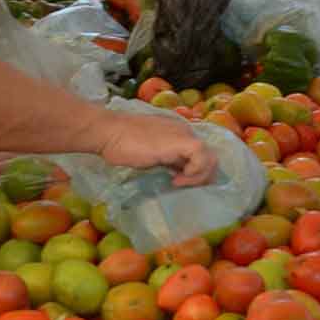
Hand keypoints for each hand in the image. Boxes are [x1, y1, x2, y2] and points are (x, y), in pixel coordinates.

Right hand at [96, 112, 217, 186]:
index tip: (179, 183)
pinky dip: (194, 173)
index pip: (199, 154)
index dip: (195, 172)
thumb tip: (175, 175)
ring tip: (178, 183)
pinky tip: (177, 179)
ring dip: (198, 177)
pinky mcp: (182, 141)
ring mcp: (185, 135)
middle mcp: (185, 132)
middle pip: (209, 157)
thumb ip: (166, 160)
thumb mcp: (150, 155)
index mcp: (178, 134)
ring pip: (210, 158)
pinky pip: (202, 158)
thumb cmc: (120, 143)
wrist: (109, 132)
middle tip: (184, 187)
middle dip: (201, 177)